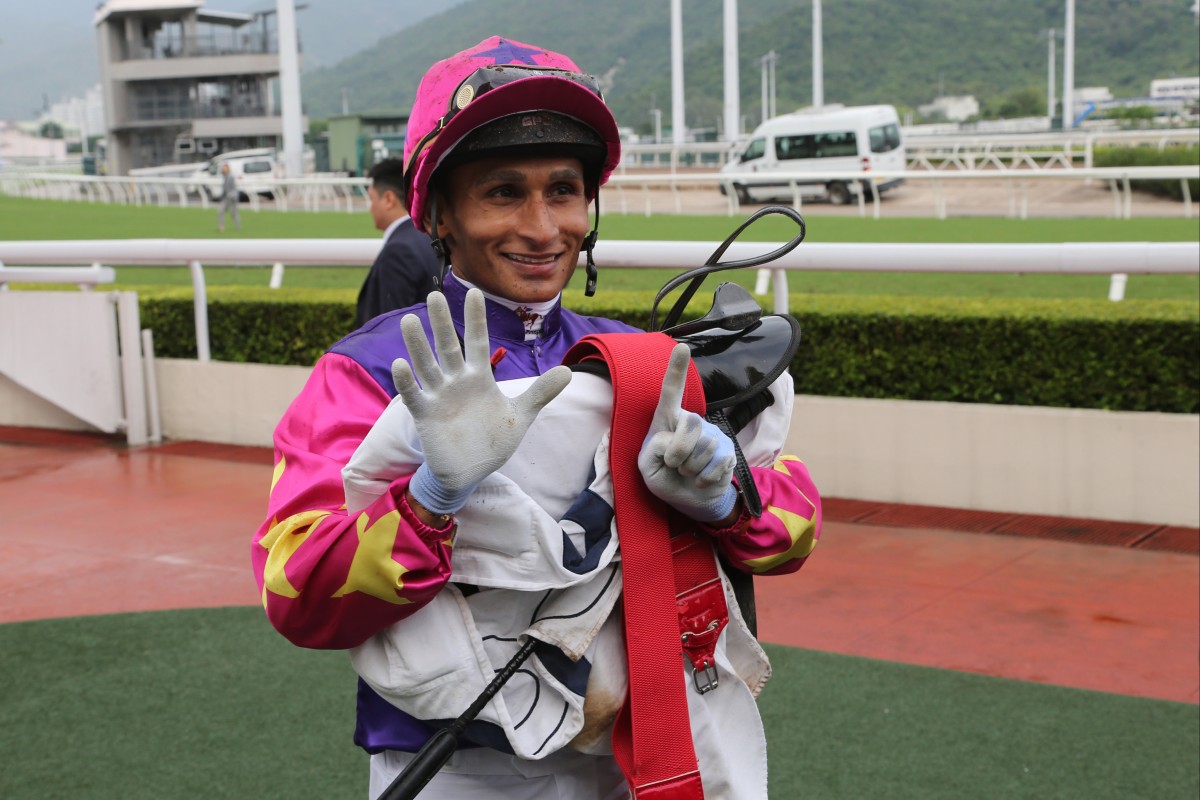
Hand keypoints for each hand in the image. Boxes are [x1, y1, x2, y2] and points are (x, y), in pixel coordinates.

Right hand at [395, 289, 571, 514]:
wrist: (473, 471)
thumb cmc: (494, 439)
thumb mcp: (521, 414)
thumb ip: (541, 391)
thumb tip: (569, 371)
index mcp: (479, 377)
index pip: (477, 341)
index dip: (475, 318)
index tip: (473, 292)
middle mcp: (457, 381)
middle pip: (448, 347)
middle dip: (442, 322)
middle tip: (433, 295)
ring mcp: (439, 396)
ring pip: (427, 365)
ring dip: (418, 345)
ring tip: (409, 320)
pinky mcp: (426, 415)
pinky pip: (414, 395)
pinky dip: (407, 381)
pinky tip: (400, 363)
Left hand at [637, 343, 737, 522]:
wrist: (691, 499)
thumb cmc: (664, 477)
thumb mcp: (647, 467)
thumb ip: (653, 450)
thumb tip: (676, 439)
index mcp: (667, 421)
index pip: (671, 392)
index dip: (676, 370)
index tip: (682, 346)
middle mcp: (691, 422)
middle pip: (690, 422)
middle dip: (679, 451)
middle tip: (674, 465)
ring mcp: (712, 434)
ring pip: (704, 446)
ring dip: (691, 469)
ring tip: (687, 472)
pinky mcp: (728, 450)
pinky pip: (717, 463)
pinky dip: (704, 479)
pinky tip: (701, 480)